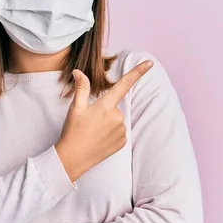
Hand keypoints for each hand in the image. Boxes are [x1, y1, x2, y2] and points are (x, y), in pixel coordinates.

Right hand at [55, 60, 153, 181]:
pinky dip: (110, 133)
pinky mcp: (122, 142)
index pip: (124, 84)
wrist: (73, 158)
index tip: (149, 63)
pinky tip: (99, 139)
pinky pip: (118, 131)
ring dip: (107, 122)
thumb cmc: (73, 131)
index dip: (138, 72)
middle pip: (114, 106)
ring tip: (92, 132)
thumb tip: (78, 71)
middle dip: (104, 109)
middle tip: (89, 120)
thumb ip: (81, 88)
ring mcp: (121, 130)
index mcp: (106, 106)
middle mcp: (117, 117)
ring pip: (117, 119)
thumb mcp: (75, 108)